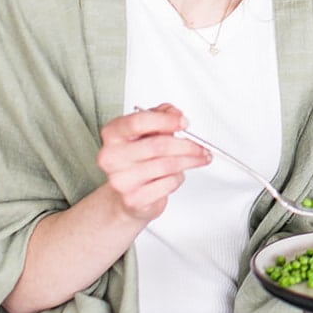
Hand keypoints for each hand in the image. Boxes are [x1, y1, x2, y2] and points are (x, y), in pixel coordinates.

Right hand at [96, 104, 210, 221]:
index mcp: (112, 134)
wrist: (126, 195)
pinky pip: (168, 184)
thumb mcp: (145, 131)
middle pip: (158, 145)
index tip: (184, 122)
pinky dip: (178, 178)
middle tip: (201, 146)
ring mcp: (120, 179)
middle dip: (187, 145)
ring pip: (167, 165)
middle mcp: (112, 156)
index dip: (165, 120)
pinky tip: (177, 175)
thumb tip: (176, 114)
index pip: (138, 122)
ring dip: (189, 161)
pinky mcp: (133, 199)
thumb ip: (160, 116)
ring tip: (198, 159)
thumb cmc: (136, 160)